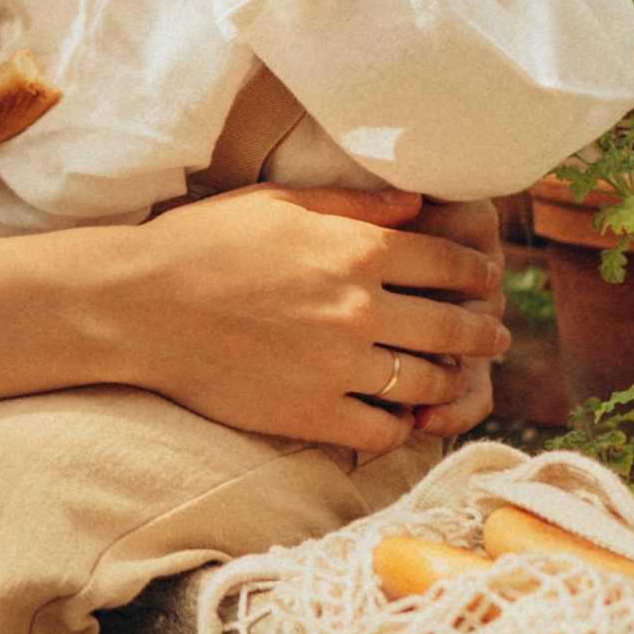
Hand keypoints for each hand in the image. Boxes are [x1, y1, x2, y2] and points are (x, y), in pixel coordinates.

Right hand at [109, 182, 508, 456]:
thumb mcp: (280, 202)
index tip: (486, 281)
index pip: (450, 265)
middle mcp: (360, 309)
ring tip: (454, 377)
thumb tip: (417, 204)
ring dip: (449, 380)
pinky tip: (400, 416)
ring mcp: (339, 368)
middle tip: (494, 336)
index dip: (478, 274)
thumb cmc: (204, 242)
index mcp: (357, 250)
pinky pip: (383, 430)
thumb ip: (355, 205)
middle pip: (452, 327)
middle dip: (482, 332)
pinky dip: (400, 425)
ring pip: (426, 382)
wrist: (140, 306)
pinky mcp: (313, 413)